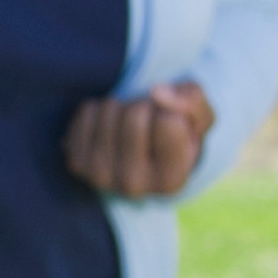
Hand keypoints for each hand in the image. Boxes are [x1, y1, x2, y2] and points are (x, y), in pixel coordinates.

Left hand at [66, 78, 216, 198]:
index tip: (169, 125)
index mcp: (171, 180)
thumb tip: (157, 91)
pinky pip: (87, 111)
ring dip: (122, 106)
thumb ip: (192, 101)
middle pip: (135, 114)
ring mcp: (100, 176)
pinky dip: (100, 109)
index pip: (168, 120)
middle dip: (144, 106)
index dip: (171, 111)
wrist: (143, 153)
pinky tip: (109, 127)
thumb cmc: (179, 134)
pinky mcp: (77, 162)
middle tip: (148, 122)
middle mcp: (134, 185)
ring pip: (110, 110)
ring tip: (129, 125)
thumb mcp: (200, 118)